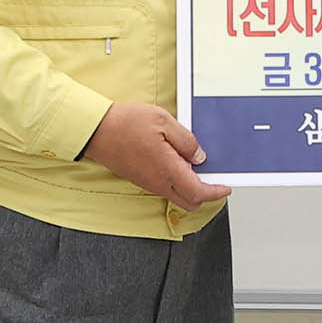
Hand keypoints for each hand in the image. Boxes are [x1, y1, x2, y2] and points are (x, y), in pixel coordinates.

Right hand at [81, 102, 230, 209]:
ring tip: (193, 161)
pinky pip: (163, 186)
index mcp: (167, 170)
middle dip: (205, 193)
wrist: (95, 130)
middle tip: (213, 178)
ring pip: (176, 194)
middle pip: (189, 201)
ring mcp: (147, 182)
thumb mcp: (164, 121)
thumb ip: (186, 141)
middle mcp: (157, 182)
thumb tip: (199, 156)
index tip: (225, 187)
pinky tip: (175, 160)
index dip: (216, 192)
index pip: (198, 192)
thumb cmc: (125, 124)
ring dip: (189, 185)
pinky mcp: (139, 178)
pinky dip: (176, 179)